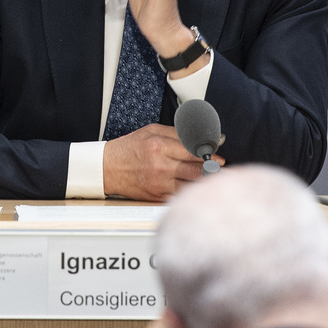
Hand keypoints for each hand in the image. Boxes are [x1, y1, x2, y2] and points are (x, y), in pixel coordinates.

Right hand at [103, 123, 221, 200]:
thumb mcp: (151, 132)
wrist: (107, 169)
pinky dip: (191, 189)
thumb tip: (201, 136)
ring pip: (193, 183)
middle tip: (220, 166)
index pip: (194, 150)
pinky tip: (194, 185)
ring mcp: (160, 183)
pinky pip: (182, 194)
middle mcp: (161, 166)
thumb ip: (177, 133)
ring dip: (205, 180)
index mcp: (159, 147)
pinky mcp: (158, 196)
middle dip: (213, 167)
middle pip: (198, 169)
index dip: (210, 152)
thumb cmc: (128, 149)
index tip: (218, 154)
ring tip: (211, 175)